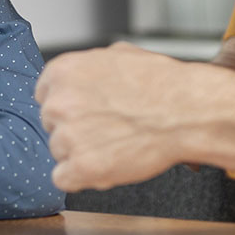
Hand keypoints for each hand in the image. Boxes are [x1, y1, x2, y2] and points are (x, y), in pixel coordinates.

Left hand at [34, 42, 234, 192]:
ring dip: (81, 154)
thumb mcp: (118, 54)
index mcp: (62, 72)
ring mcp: (67, 136)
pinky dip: (82, 178)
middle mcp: (57, 103)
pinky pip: (64, 179)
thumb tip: (81, 76)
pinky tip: (106, 166)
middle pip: (52, 125)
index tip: (88, 112)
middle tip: (109, 129)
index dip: (69, 107)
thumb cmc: (162, 83)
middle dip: (76, 129)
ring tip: (116, 145)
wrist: (189, 111)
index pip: (45, 96)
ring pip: (59, 152)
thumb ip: (89, 66)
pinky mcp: (81, 167)